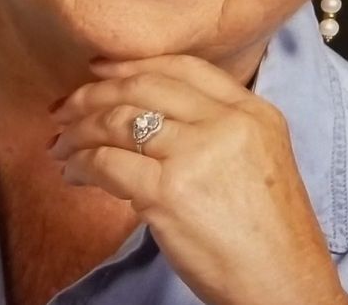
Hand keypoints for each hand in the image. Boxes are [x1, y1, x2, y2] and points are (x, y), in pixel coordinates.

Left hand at [49, 55, 347, 304]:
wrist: (285, 287)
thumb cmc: (270, 236)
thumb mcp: (260, 159)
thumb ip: (217, 130)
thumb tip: (148, 122)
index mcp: (252, 111)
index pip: (184, 67)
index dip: (134, 64)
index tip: (100, 70)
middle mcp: (226, 122)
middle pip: (145, 86)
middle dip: (95, 93)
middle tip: (65, 107)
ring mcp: (197, 154)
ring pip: (119, 121)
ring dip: (80, 131)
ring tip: (62, 144)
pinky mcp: (169, 192)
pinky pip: (108, 163)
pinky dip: (81, 164)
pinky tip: (73, 173)